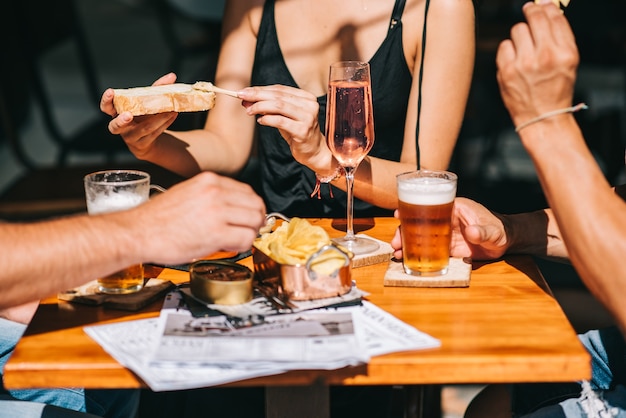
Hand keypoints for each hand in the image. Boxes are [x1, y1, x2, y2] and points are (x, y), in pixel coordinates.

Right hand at [100, 73, 178, 159]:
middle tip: (128, 115)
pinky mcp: (142, 144)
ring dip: (158, 119)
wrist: (148, 140)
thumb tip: (172, 76)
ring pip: (143, 129)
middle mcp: (120, 127)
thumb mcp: (147, 101)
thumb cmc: (143, 115)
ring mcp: (130, 137)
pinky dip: (164, 123)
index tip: (111, 92)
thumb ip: (157, 88)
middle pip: (115, 126)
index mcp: (117, 113)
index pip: (106, 107)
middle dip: (121, 120)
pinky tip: (173, 115)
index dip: (106, 100)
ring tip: (170, 110)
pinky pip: (154, 133)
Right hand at [134, 172, 265, 264]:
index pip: (247, 191)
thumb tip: (232, 208)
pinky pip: (246, 238)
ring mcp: (217, 211)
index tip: (246, 218)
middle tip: (247, 230)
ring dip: (249, 233)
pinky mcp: (216, 232)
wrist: (138, 232)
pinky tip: (229, 247)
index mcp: (209, 180)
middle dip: (255, 220)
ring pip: (254, 221)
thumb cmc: (158, 218)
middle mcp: (215, 192)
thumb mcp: (187, 193)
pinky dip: (243, 245)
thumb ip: (211, 196)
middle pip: (256, 205)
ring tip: (235, 239)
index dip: (250, 207)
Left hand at [238, 85, 331, 169]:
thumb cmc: (297, 131)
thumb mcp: (283, 116)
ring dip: (260, 106)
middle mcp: (309, 105)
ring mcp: (308, 118)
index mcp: (306, 97)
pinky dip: (268, 119)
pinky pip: (280, 121)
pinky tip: (260, 120)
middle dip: (257, 95)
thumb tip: (246, 99)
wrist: (314, 151)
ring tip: (249, 110)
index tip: (244, 91)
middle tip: (242, 96)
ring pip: (279, 106)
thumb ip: (268, 106)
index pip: (280, 89)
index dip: (260, 89)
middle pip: (278, 96)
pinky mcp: (303, 131)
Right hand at [391, 198, 509, 260]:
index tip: (399, 214)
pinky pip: (427, 249)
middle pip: (419, 221)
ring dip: (407, 242)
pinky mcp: (446, 247)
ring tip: (397, 253)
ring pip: (420, 235)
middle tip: (395, 242)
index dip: (413, 208)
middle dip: (404, 231)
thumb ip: (482, 231)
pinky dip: (416, 253)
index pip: (430, 205)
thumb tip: (472, 232)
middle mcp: (445, 219)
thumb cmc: (500, 230)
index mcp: (454, 208)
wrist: (506, 242)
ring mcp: (444, 233)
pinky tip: (406, 259)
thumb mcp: (493, 231)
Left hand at [495, 1, 578, 127]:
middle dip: (531, 12)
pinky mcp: (507, 71)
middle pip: (534, 18)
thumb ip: (560, 38)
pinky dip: (508, 50)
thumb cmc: (555, 91)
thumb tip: (548, 12)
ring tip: (524, 48)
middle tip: (529, 11)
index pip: (555, 18)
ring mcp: (524, 64)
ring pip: (517, 30)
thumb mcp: (568, 64)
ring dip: (520, 35)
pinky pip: (504, 46)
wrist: (542, 118)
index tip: (542, 5)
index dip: (547, 8)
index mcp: (565, 54)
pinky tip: (514, 61)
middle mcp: (546, 56)